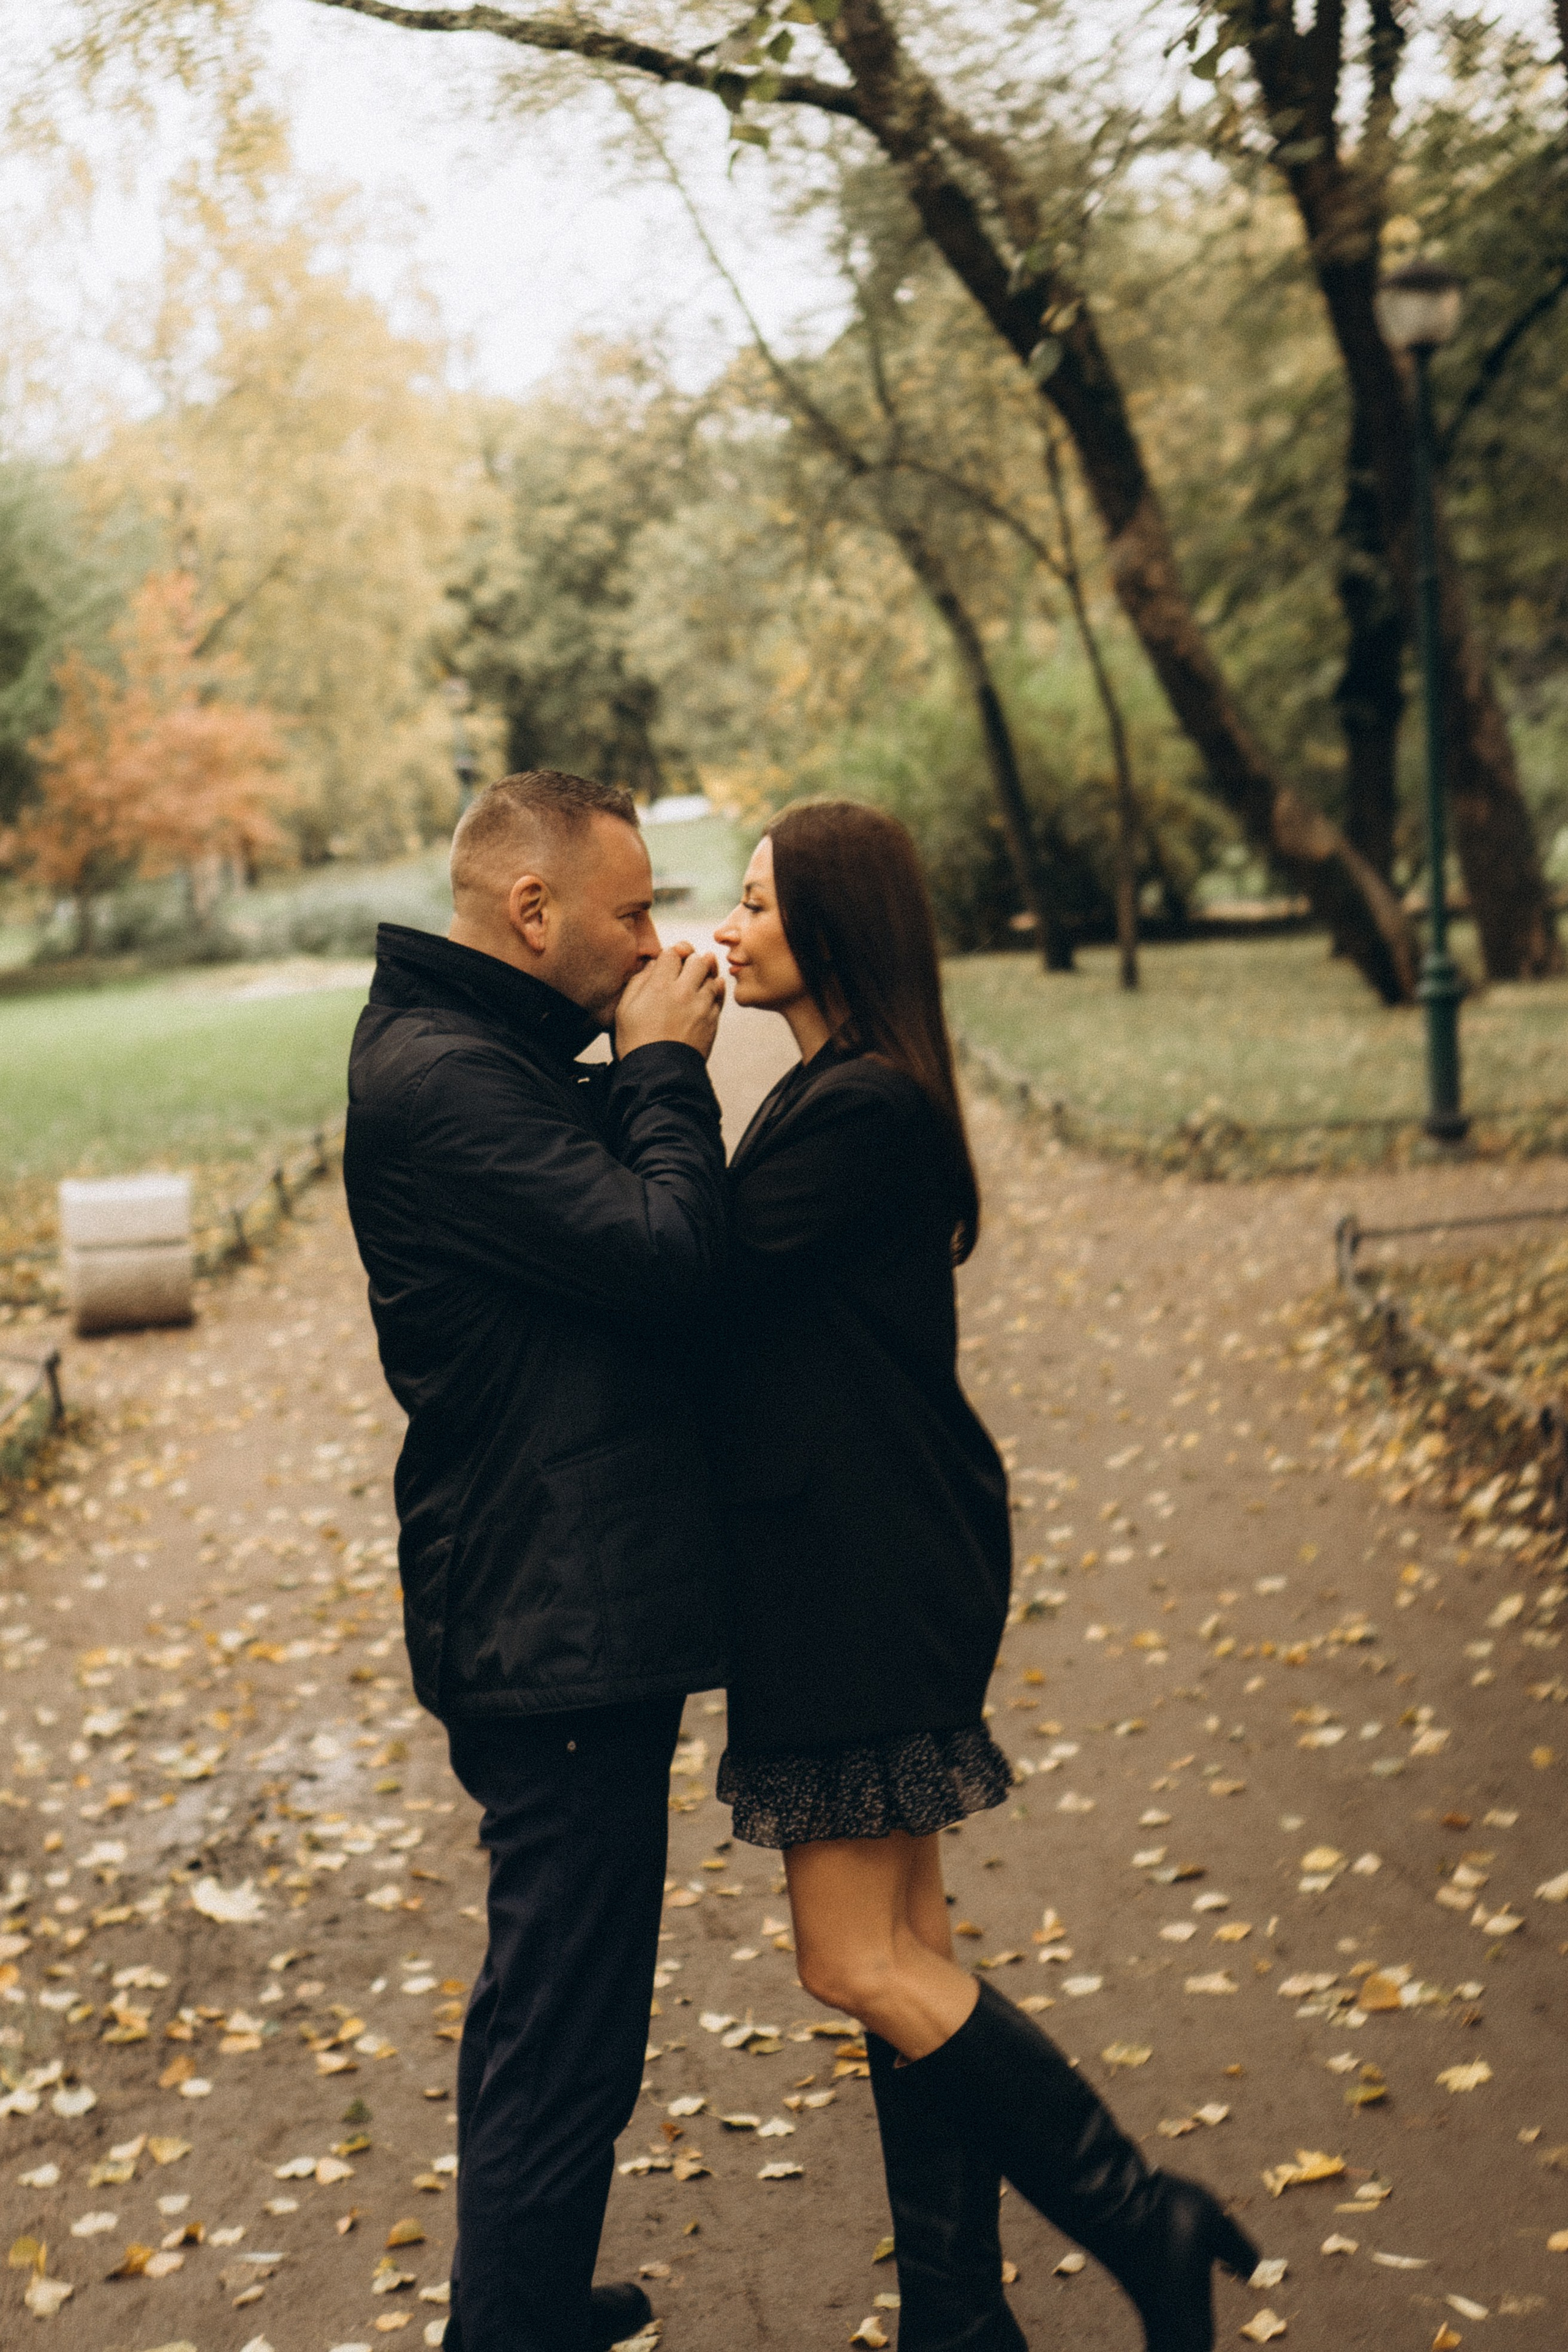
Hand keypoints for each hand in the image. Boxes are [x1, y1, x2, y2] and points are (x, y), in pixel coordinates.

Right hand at [616, 944, 724, 1061]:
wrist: (659, 1074)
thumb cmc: (637, 1045)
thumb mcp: (624, 1010)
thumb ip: (638, 982)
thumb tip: (652, 966)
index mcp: (658, 986)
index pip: (672, 953)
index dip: (670, 955)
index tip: (669, 961)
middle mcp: (683, 992)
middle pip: (697, 960)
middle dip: (690, 961)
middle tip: (684, 969)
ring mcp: (701, 1005)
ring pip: (712, 976)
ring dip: (704, 976)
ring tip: (694, 983)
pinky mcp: (712, 1019)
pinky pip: (720, 996)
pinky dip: (715, 991)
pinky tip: (706, 994)